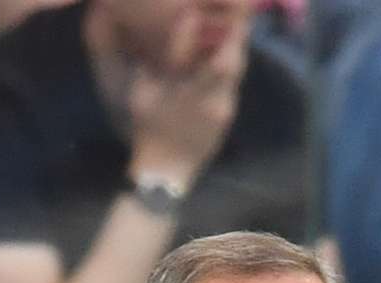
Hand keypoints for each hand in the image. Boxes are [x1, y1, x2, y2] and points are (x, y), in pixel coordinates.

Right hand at [128, 8, 249, 184]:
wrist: (168, 169)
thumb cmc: (149, 128)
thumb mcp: (143, 92)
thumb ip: (155, 64)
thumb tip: (163, 38)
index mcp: (195, 93)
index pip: (219, 59)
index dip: (223, 35)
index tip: (220, 15)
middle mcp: (217, 101)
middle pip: (235, 62)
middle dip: (235, 38)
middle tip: (234, 15)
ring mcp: (225, 110)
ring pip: (236, 73)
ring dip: (234, 51)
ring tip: (230, 29)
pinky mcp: (227, 117)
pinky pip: (232, 85)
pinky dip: (229, 68)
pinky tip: (221, 56)